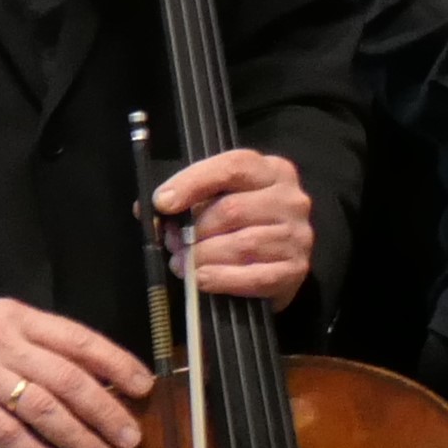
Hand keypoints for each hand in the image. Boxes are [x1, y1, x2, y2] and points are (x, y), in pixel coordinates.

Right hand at [0, 296, 153, 447]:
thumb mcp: (6, 324)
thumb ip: (47, 344)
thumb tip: (104, 378)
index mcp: (22, 319)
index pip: (79, 340)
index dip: (116, 364)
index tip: (144, 388)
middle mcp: (5, 345)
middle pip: (67, 379)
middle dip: (104, 410)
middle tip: (131, 438)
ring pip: (41, 409)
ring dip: (77, 438)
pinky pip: (6, 435)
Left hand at [152, 149, 314, 305]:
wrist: (276, 262)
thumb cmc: (240, 225)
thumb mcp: (217, 199)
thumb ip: (188, 199)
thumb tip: (150, 210)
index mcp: (271, 171)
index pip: (232, 168)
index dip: (192, 183)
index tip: (162, 202)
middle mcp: (291, 200)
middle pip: (233, 210)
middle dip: (194, 230)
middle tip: (173, 244)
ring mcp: (298, 235)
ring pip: (242, 244)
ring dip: (204, 257)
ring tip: (184, 264)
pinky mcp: (296, 269)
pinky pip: (255, 276)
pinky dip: (222, 279)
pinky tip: (203, 280)